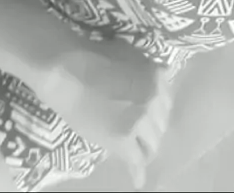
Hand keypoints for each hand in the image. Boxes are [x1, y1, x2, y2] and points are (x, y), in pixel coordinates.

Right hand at [34, 34, 172, 180]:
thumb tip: (156, 78)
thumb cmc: (93, 54)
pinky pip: (136, 161)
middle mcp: (155, 99)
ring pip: (151, 144)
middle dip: (150, 130)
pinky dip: (137, 172)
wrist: (68, 69)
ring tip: (135, 152)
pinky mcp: (124, 139)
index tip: (147, 117)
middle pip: (160, 125)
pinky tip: (138, 180)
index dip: (155, 111)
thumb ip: (145, 70)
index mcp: (157, 77)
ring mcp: (141, 120)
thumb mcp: (129, 53)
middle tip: (137, 134)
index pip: (165, 103)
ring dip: (143, 147)